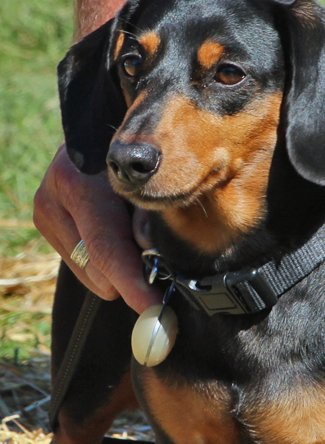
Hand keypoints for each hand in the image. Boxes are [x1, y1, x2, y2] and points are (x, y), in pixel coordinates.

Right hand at [34, 145, 159, 311]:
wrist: (101, 134)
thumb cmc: (136, 157)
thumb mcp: (150, 182)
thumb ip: (151, 219)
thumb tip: (154, 260)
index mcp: (79, 185)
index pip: (106, 249)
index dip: (131, 283)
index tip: (152, 309)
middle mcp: (53, 199)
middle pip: (96, 265)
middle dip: (131, 283)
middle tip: (160, 290)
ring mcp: (45, 212)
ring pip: (88, 270)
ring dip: (117, 273)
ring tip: (138, 248)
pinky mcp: (44, 221)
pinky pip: (81, 262)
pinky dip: (105, 264)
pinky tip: (119, 241)